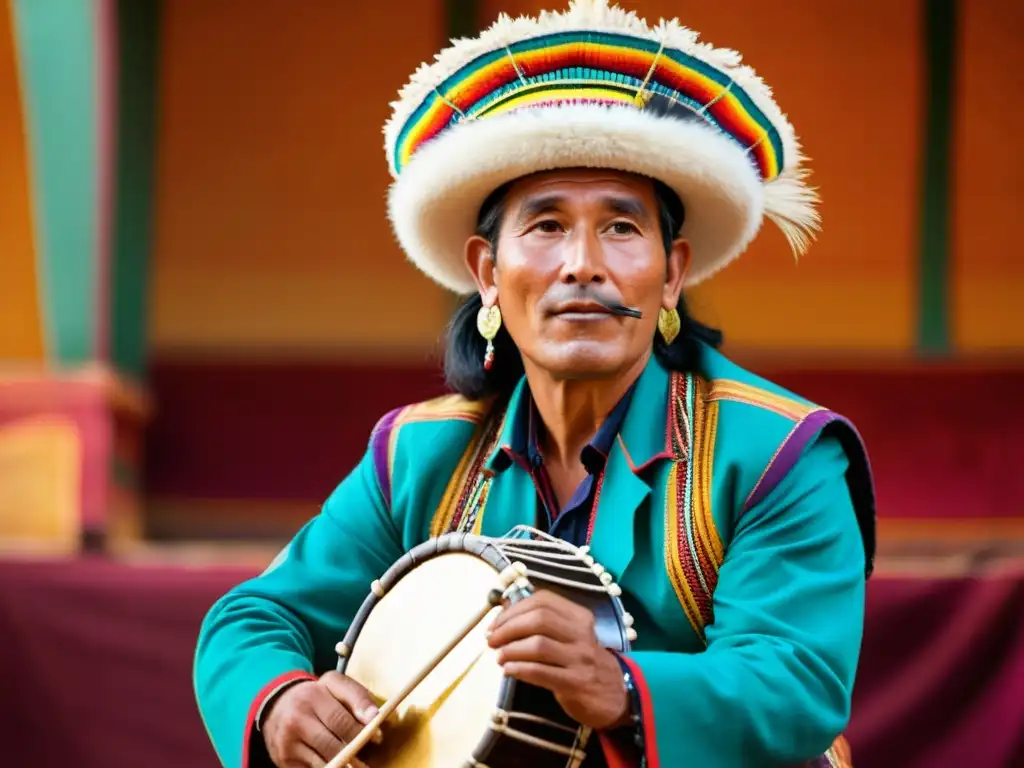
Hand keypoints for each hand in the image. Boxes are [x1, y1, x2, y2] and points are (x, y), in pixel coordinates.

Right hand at [262, 671, 378, 766]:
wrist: (276, 702)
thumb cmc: (316, 695)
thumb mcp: (335, 685)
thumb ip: (358, 696)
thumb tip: (375, 717)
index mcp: (312, 696)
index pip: (341, 720)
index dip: (361, 732)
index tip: (377, 737)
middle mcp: (296, 718)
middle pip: (332, 744)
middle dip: (353, 751)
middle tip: (367, 757)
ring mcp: (287, 740)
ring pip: (323, 761)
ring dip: (343, 764)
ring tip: (355, 764)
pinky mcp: (283, 758)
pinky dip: (327, 767)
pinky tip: (336, 763)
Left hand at [486, 590, 628, 729]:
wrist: (617, 695)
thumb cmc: (583, 661)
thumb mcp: (572, 636)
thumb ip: (546, 624)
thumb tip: (505, 613)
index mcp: (579, 616)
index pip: (543, 600)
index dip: (513, 609)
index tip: (495, 623)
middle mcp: (582, 633)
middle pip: (539, 619)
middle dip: (508, 627)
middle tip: (492, 640)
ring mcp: (580, 659)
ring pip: (538, 645)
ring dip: (511, 649)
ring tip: (498, 656)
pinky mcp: (575, 683)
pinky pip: (541, 672)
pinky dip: (519, 669)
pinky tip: (508, 670)